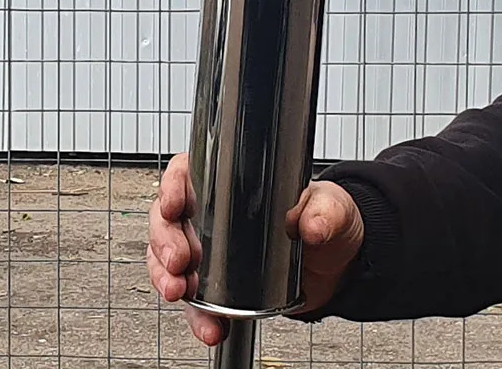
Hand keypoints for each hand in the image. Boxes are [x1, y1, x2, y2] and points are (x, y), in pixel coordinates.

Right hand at [147, 152, 366, 345]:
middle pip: (168, 221)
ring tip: (179, 291)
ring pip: (168, 262)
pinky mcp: (218, 287)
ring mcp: (210, 254)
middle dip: (164, 242)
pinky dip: (196, 317)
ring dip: (166, 279)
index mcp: (233, 186)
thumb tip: (313, 225)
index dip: (171, 186)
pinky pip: (195, 303)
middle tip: (179, 259)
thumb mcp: (331, 207)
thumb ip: (324, 211)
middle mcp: (212, 218)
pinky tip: (209, 327)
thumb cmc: (327, 221)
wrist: (337, 266)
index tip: (173, 205)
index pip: (188, 175)